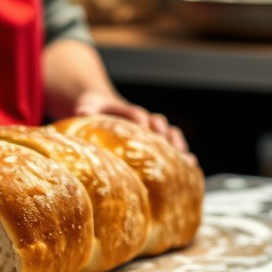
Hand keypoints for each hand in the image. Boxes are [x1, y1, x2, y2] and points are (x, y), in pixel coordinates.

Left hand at [71, 90, 190, 154]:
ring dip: (177, 144)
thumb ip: (87, 108)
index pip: (136, 113)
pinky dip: (182, 155)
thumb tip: (81, 113)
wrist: (104, 108)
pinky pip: (172, 146)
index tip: (143, 124)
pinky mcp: (156, 141)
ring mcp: (152, 131)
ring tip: (185, 157)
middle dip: (163, 132)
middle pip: (158, 123)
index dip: (140, 118)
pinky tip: (190, 166)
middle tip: (165, 142)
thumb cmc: (96, 108)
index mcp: (127, 109)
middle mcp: (144, 119)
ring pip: (170, 134)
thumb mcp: (89, 104)